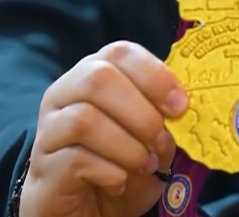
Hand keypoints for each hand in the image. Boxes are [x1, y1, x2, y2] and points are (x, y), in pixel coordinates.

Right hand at [20, 41, 188, 216]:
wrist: (91, 204)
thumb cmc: (123, 160)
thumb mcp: (150, 134)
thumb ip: (161, 114)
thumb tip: (179, 104)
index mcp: (96, 73)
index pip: (120, 52)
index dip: (154, 74)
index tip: (180, 105)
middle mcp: (66, 91)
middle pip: (99, 78)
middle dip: (141, 112)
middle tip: (162, 140)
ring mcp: (50, 125)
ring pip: (85, 119)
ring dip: (128, 146)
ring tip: (145, 164)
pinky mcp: (44, 162)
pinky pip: (76, 158)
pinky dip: (111, 172)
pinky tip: (121, 182)